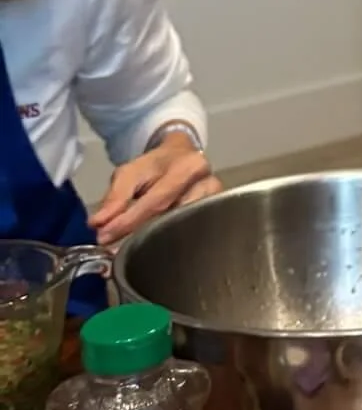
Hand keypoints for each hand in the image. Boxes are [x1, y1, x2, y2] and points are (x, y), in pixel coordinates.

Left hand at [91, 133, 222, 245]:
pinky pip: (190, 235)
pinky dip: (168, 243)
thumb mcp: (131, 172)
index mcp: (189, 167)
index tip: (104, 237)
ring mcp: (216, 204)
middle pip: (171, 218)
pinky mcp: (216, 217)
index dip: (128, 221)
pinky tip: (153, 250)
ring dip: (155, 242)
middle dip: (140, 235)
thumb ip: (116, 196)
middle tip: (114, 250)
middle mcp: (209, 185)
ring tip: (131, 253)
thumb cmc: (156, 165)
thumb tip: (98, 223)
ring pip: (182, 230)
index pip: (156, 200)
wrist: (182, 157)